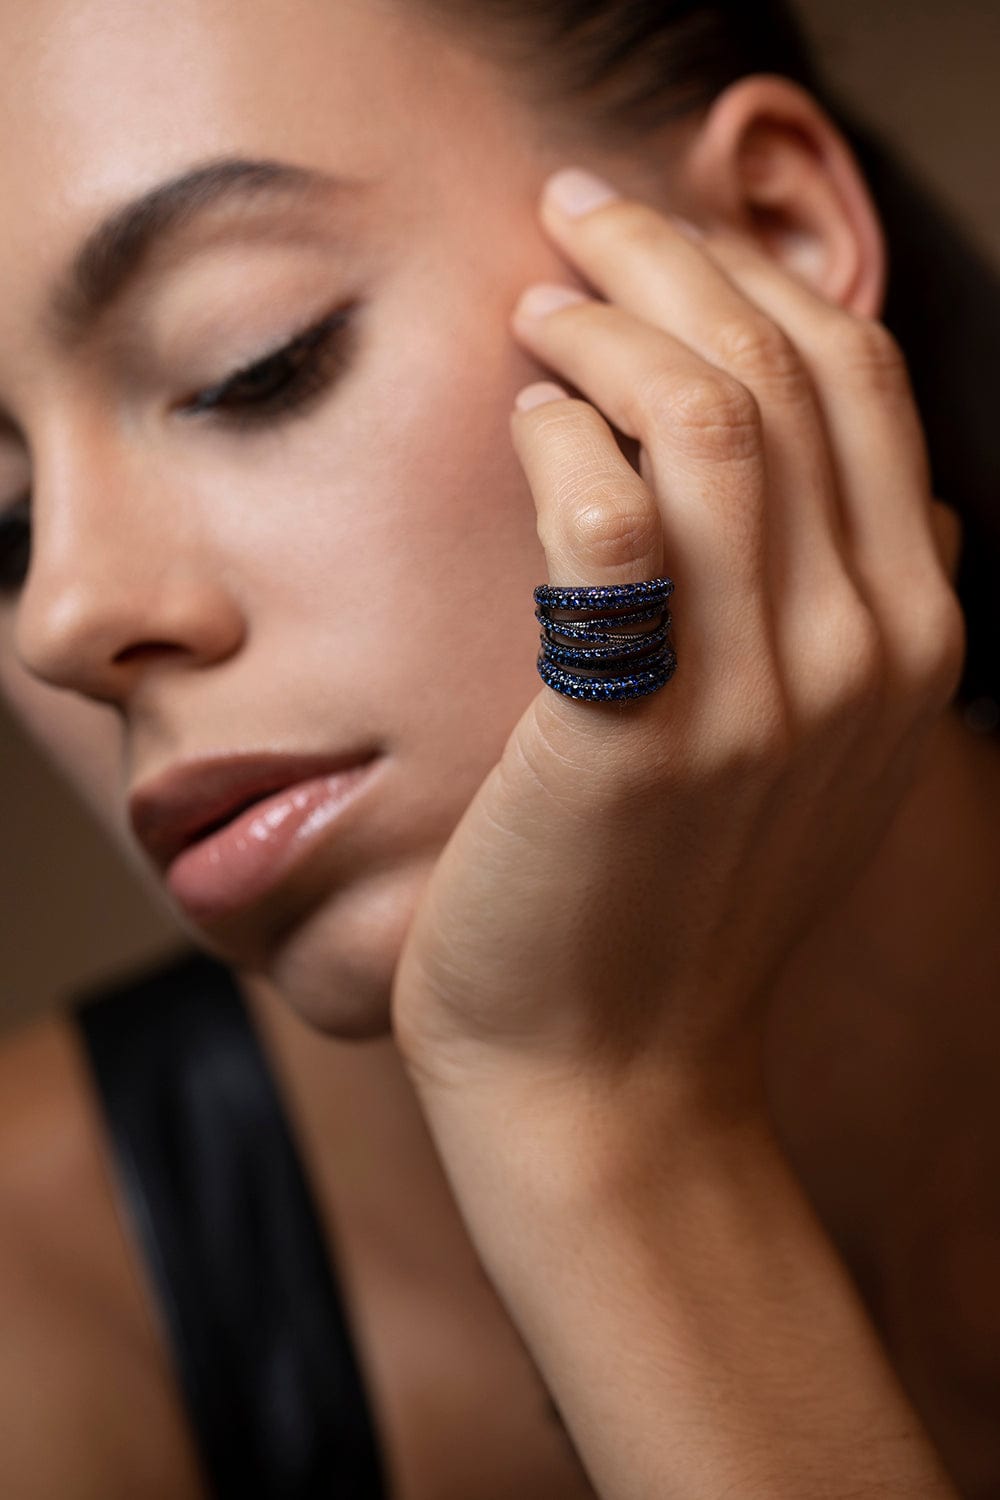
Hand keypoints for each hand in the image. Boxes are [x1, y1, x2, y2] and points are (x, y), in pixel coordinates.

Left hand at [390, 167, 964, 1113]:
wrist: (609, 1068)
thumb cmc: (673, 891)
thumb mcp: (805, 750)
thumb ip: (851, 619)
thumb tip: (893, 494)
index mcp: (916, 636)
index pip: (863, 384)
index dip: (759, 276)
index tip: (659, 239)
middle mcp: (868, 652)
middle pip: (795, 373)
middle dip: (679, 258)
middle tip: (577, 214)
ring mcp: (763, 698)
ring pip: (715, 421)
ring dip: (612, 330)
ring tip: (533, 307)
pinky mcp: (636, 737)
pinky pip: (610, 523)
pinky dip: (564, 442)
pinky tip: (526, 423)